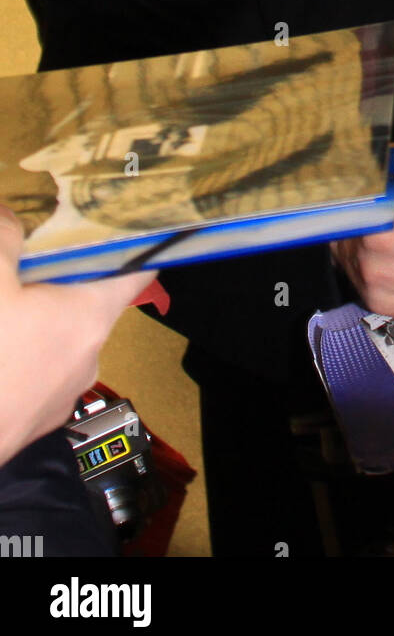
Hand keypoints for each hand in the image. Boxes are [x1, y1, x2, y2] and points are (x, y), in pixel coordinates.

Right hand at [0, 206, 152, 465]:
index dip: (136, 246)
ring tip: (7, 302)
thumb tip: (11, 218)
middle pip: (90, 301)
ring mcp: (63, 392)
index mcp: (90, 316)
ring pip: (59, 338)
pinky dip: (21, 351)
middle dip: (62, 278)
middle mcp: (88, 355)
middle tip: (34, 259)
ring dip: (37, 317)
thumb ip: (5, 238)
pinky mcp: (35, 416)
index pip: (136, 273)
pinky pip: (37, 370)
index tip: (132, 228)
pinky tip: (0, 343)